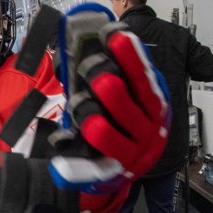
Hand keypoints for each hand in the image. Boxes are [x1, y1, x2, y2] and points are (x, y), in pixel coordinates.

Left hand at [50, 3, 169, 192]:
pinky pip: (91, 172)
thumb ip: (117, 74)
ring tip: (88, 118)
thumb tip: (89, 40)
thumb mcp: (130, 97)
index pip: (143, 79)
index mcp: (152, 105)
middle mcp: (146, 129)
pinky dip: (77, 169)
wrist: (127, 167)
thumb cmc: (126, 124)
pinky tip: (60, 166)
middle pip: (132, 110)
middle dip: (114, 93)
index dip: (132, 59)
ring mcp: (129, 154)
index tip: (116, 38)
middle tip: (99, 78)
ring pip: (115, 142)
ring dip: (101, 129)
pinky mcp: (109, 174)